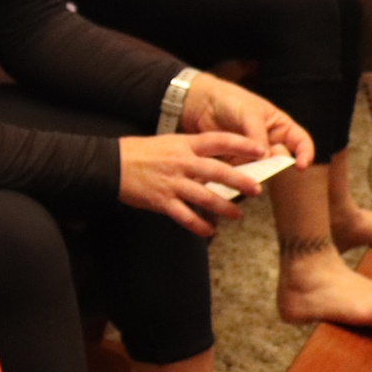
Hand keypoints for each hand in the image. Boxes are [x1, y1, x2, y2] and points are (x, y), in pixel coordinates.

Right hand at [116, 130, 269, 235]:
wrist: (110, 164)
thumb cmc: (139, 152)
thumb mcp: (169, 143)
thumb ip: (191, 152)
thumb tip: (217, 161)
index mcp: (184, 144)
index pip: (219, 141)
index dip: (241, 145)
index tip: (260, 150)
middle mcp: (181, 162)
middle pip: (217, 171)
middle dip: (240, 181)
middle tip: (257, 190)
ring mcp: (172, 183)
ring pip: (205, 196)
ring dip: (224, 207)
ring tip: (238, 215)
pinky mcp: (162, 201)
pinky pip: (185, 216)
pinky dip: (199, 225)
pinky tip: (210, 231)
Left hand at [180, 73, 314, 168]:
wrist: (202, 103)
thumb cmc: (231, 101)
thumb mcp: (249, 113)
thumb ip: (258, 135)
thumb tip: (265, 159)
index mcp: (280, 126)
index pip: (301, 142)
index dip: (305, 154)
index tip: (301, 166)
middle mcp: (270, 142)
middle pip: (281, 160)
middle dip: (275, 166)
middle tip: (265, 167)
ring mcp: (253, 153)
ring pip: (262, 169)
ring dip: (257, 173)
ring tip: (247, 171)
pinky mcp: (236, 161)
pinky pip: (243, 172)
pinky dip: (241, 176)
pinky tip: (234, 176)